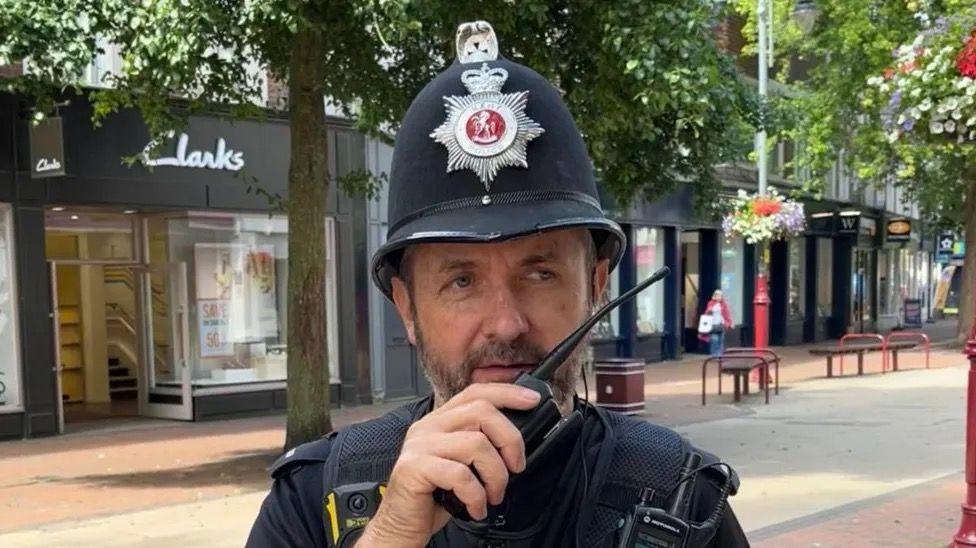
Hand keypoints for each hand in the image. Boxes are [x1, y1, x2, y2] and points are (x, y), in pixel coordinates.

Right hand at [355, 383, 540, 546]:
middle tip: (516, 466)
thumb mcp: (462, 464)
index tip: (532, 400)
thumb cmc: (434, 496)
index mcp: (440, 421)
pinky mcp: (414, 468)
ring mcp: (419, 446)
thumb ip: (480, 445)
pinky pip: (460, 475)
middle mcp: (428, 427)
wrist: (401, 524)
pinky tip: (477, 507)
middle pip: (481, 412)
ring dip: (496, 474)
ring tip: (494, 494)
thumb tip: (516, 442)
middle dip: (510, 439)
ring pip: (476, 444)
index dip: (507, 393)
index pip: (476, 393)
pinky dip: (477, 495)